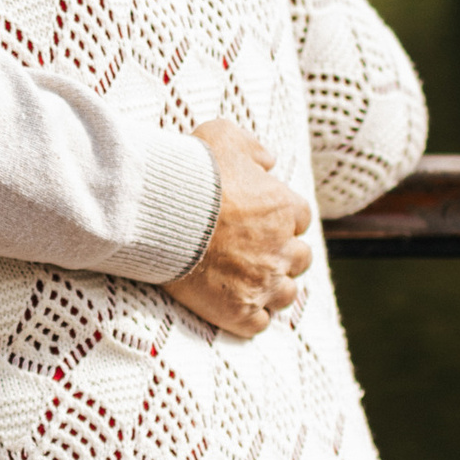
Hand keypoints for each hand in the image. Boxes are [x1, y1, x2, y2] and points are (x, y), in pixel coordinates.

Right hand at [168, 118, 311, 337]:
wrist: (159, 213)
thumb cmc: (190, 172)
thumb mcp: (223, 135)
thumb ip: (251, 147)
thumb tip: (268, 160)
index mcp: (284, 208)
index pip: (300, 218)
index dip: (281, 219)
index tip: (261, 220)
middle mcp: (282, 248)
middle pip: (300, 259)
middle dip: (282, 255)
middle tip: (255, 252)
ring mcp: (261, 283)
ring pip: (285, 295)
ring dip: (271, 289)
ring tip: (248, 283)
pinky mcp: (237, 310)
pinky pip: (258, 324)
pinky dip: (251, 317)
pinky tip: (234, 306)